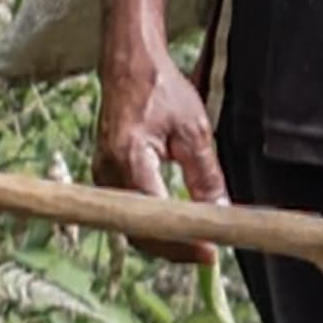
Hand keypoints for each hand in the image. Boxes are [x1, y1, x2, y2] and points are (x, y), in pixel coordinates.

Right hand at [93, 50, 226, 265]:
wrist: (130, 67)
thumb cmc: (161, 90)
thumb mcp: (194, 130)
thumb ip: (205, 174)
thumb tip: (220, 211)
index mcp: (129, 158)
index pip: (153, 215)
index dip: (180, 240)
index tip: (210, 252)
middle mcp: (107, 173)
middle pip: (137, 230)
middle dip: (173, 248)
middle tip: (210, 255)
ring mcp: (102, 176)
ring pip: (130, 225)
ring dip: (162, 240)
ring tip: (198, 245)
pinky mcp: (105, 176)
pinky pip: (127, 212)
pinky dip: (151, 224)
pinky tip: (177, 228)